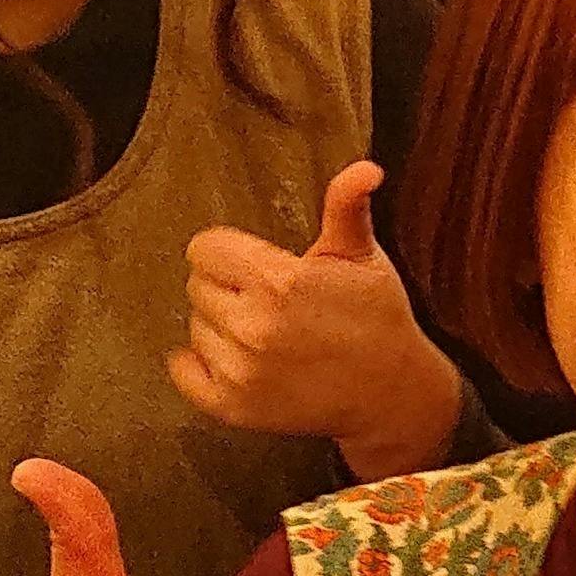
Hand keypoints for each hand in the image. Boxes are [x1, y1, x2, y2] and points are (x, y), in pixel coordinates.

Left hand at [170, 162, 464, 478]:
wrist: (392, 392)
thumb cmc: (377, 316)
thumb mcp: (363, 255)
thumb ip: (347, 206)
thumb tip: (366, 168)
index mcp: (278, 281)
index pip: (205, 249)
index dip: (229, 252)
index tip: (256, 264)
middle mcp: (254, 327)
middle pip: (197, 286)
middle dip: (227, 287)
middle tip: (268, 300)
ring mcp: (241, 372)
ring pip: (195, 328)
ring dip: (221, 327)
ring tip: (266, 333)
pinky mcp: (234, 408)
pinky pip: (183, 373)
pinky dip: (198, 365)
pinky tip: (233, 358)